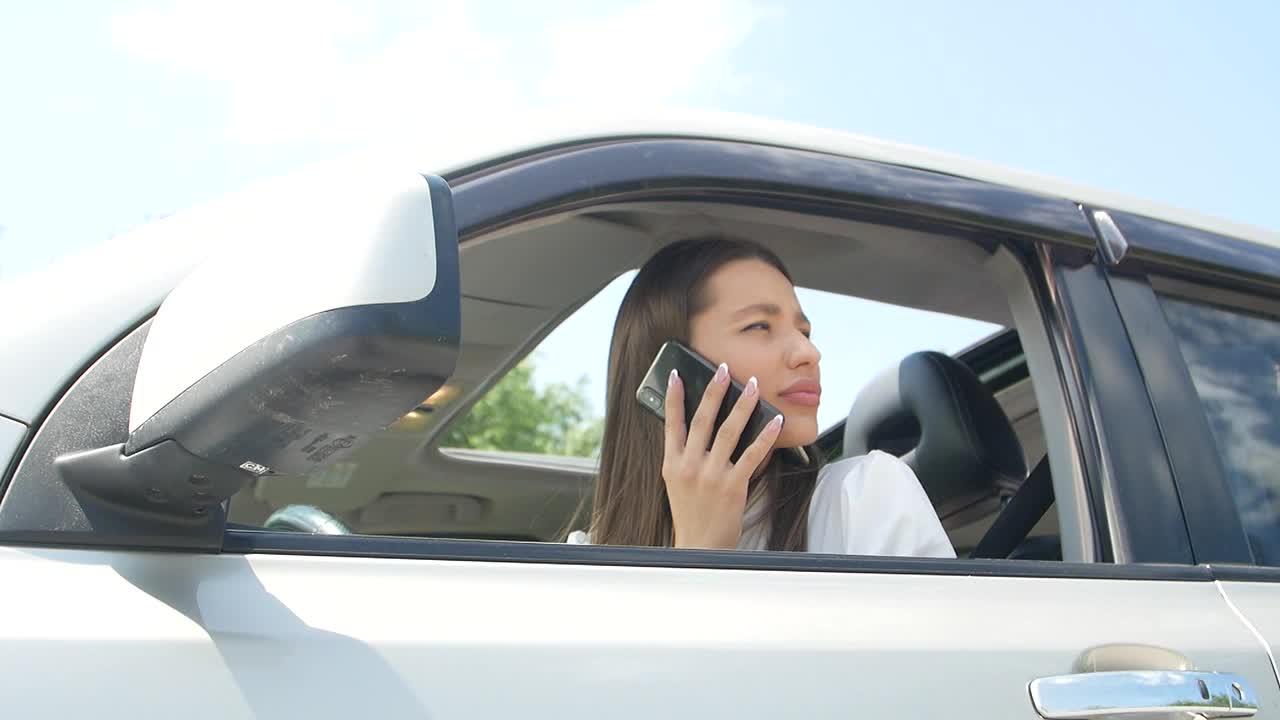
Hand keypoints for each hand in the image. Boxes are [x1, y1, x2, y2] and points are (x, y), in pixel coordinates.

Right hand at [661, 363, 784, 548]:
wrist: (700, 548)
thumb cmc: (691, 514)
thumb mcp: (676, 483)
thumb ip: (684, 456)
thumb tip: (699, 427)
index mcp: (672, 463)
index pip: (671, 423)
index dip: (674, 397)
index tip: (677, 374)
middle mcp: (689, 466)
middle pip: (702, 420)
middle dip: (714, 391)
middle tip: (723, 369)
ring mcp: (711, 476)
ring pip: (728, 431)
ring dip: (742, 405)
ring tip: (752, 386)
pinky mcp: (732, 487)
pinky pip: (752, 456)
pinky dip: (764, 436)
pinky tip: (774, 421)